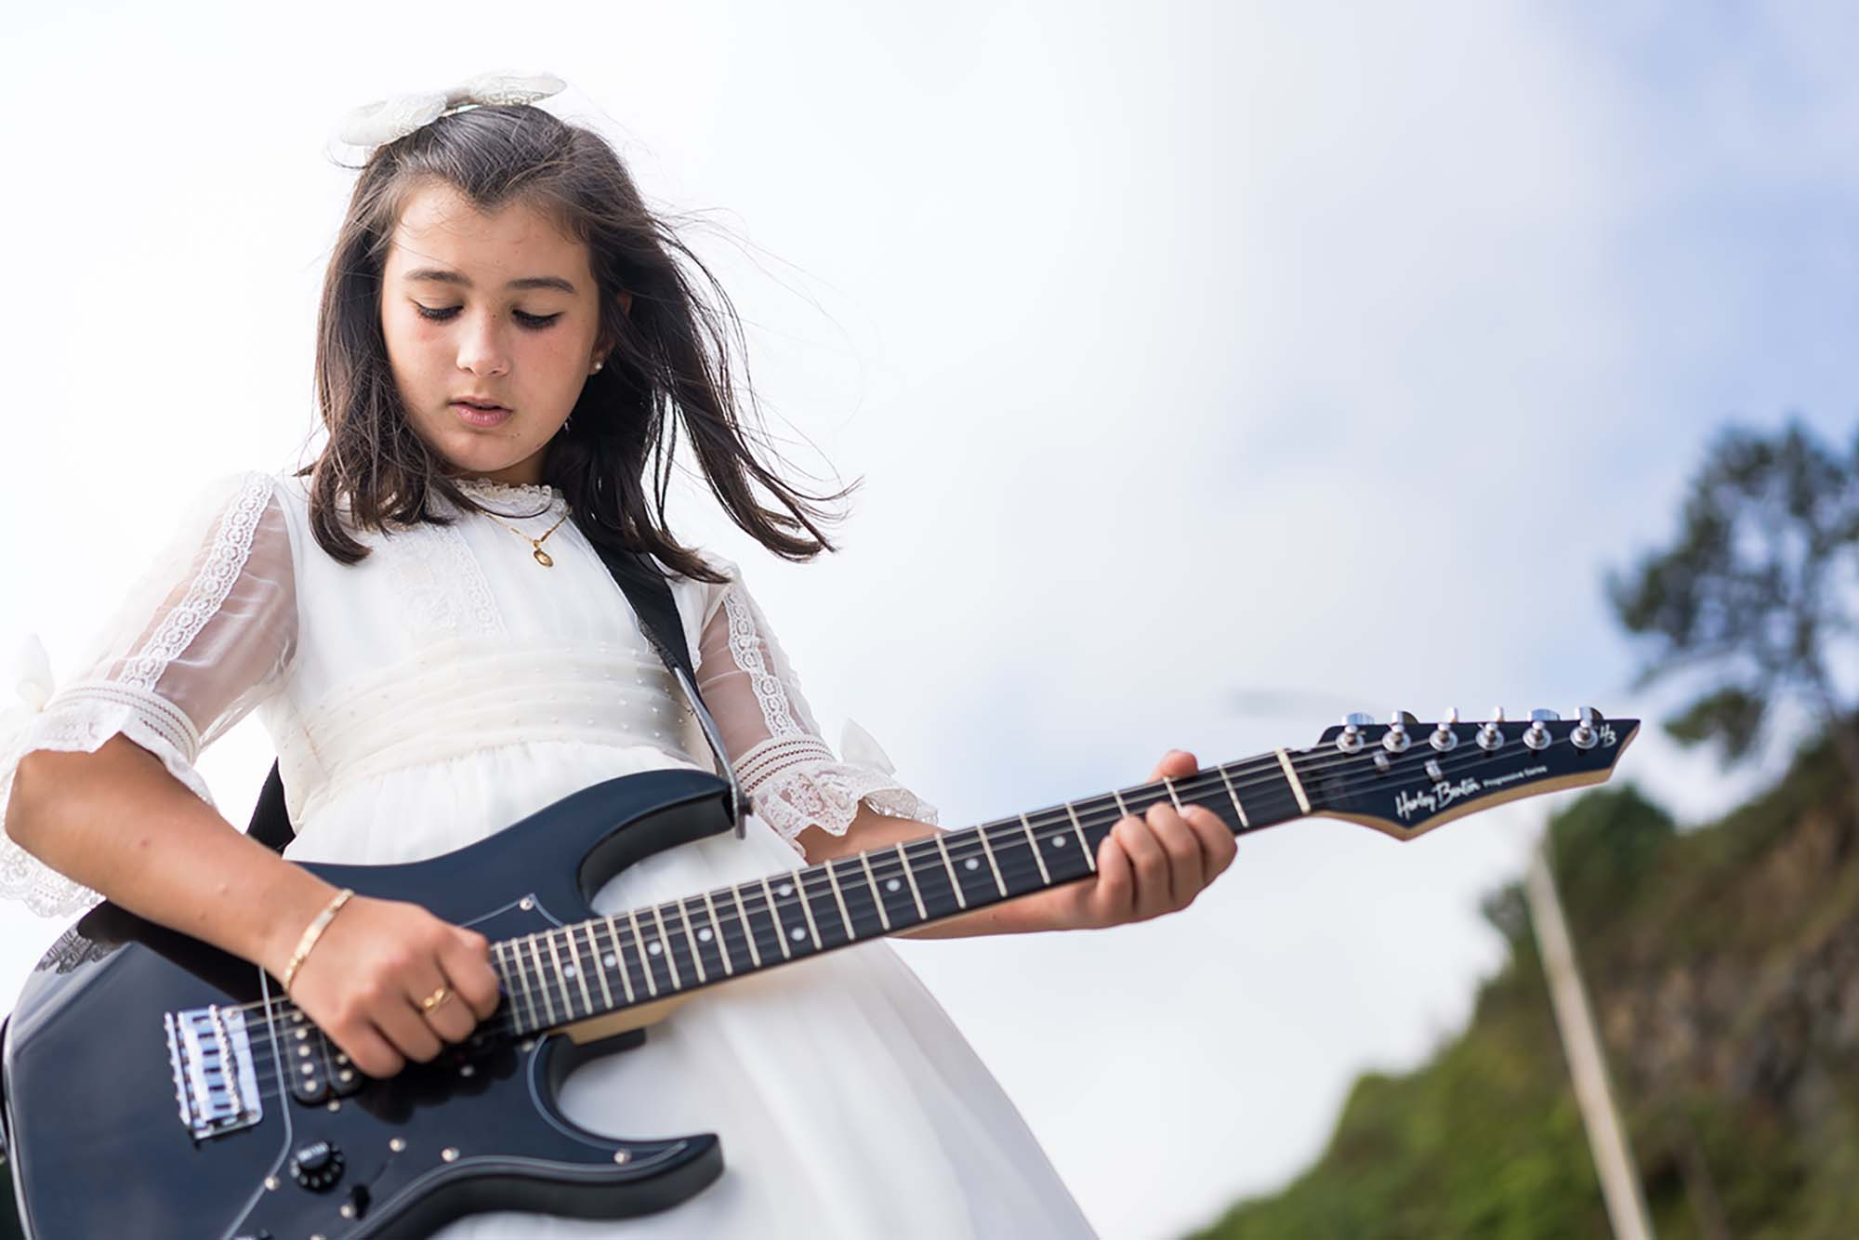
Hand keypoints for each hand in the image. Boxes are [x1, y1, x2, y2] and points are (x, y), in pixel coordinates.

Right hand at [275, 893, 502, 1077]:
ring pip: (424, 1051)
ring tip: (403, 1023)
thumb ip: (463, 947)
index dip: (482, 1007)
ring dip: (419, 1045)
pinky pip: (385, 1065)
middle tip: (432, 1017)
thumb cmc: (370, 927)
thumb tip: (490, 986)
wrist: (302, 922)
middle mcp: (406, 966)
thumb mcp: (424, 921)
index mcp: (433, 938)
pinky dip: (389, 1060)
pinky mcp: (342, 1022)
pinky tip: (381, 1038)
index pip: (484, 992)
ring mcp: (372, 996)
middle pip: (457, 1028)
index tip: (468, 1006)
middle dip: (449, 1028)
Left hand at [1028, 749, 1237, 931]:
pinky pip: (1120, 879)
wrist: (1060, 873)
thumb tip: (1184, 758)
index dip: (1208, 822)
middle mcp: (1180, 893)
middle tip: (1138, 815)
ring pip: (1153, 863)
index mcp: (1197, 869)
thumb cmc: (1113, 838)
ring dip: (1129, 832)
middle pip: (1186, 851)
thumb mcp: (1142, 804)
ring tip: (1116, 829)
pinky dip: (1109, 852)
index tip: (1184, 807)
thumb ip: (1167, 780)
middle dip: (1160, 819)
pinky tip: (1104, 844)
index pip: (1225, 849)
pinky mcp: (1111, 913)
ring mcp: (1147, 908)